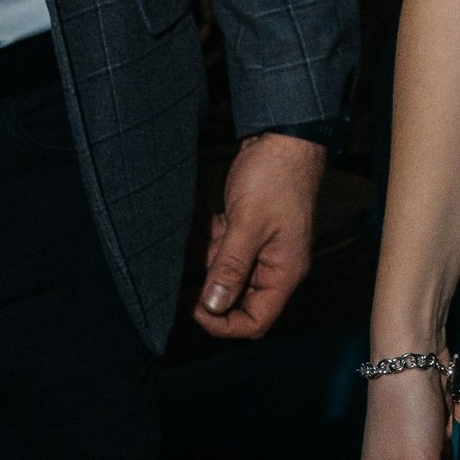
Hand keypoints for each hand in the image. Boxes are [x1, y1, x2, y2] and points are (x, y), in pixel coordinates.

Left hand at [193, 132, 323, 337]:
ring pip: (224, 271)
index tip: (194, 308)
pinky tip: (192, 223)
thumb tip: (212, 306)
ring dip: (200, 262)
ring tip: (179, 248)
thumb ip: (230, 267)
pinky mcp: (249, 229)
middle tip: (175, 284)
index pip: (255, 321)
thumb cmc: (275, 177)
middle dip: (205, 291)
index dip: (222, 323)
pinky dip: (205, 239)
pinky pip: (223, 247)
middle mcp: (274, 265)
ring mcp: (262, 247)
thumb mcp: (248, 224)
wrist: (284, 135)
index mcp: (283, 272)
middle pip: (237, 299)